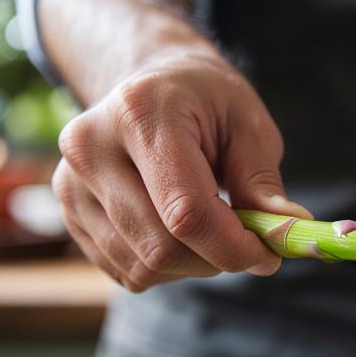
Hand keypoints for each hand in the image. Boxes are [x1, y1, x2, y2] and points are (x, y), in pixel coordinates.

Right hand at [53, 52, 307, 290]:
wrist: (149, 85)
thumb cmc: (205, 102)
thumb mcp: (247, 124)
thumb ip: (262, 181)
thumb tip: (286, 232)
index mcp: (139, 113)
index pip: (185, 211)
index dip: (232, 247)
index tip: (269, 254)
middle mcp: (90, 147)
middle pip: (162, 247)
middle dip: (216, 258)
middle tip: (248, 240)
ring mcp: (70, 183)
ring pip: (144, 267)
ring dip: (192, 264)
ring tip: (210, 224)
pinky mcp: (69, 214)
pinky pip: (127, 271)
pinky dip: (165, 266)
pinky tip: (176, 229)